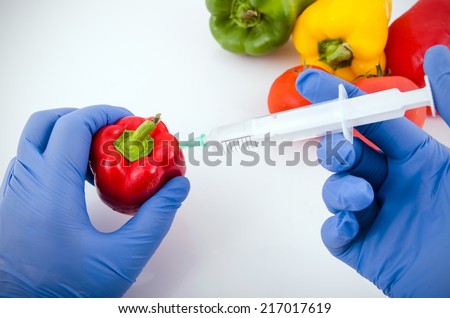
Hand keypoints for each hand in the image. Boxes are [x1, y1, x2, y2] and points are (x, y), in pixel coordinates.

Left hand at [0, 106, 189, 296]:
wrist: (18, 314)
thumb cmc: (60, 292)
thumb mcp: (121, 259)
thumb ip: (155, 220)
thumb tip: (177, 188)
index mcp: (51, 189)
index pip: (73, 126)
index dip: (104, 113)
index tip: (129, 121)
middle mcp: (26, 183)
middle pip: (46, 122)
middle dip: (84, 117)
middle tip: (113, 132)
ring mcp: (13, 192)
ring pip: (36, 141)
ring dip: (69, 136)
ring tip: (102, 157)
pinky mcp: (11, 203)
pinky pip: (32, 161)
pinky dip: (57, 154)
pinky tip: (81, 180)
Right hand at [296, 45, 449, 296]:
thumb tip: (438, 55)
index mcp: (416, 158)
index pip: (371, 121)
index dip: (340, 99)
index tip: (309, 82)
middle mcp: (392, 183)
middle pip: (345, 154)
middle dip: (336, 149)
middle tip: (344, 149)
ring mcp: (375, 215)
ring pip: (336, 190)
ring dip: (340, 189)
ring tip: (364, 198)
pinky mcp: (363, 247)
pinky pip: (335, 232)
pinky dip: (335, 227)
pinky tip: (350, 227)